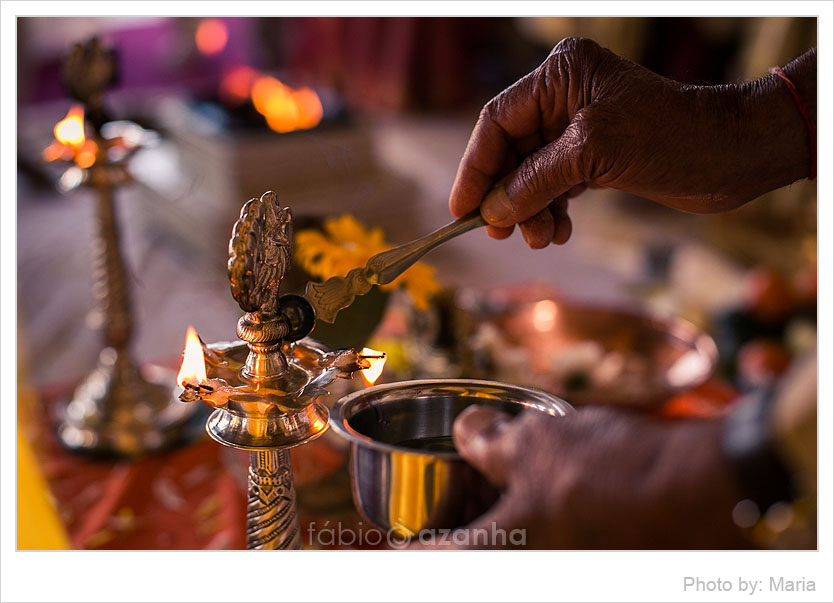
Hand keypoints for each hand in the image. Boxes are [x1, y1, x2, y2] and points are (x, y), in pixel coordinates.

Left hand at [419, 405, 750, 548]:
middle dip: (454, 529)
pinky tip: (541, 488)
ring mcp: (567, 564)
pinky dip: (533, 521)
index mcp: (501, 557)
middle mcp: (530, 569)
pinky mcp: (595, 557)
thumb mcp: (538, 442)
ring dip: (496, 520)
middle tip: (445, 504)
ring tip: (494, 485)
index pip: (430, 559)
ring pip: (511, 547)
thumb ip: (490, 442)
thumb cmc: (615, 472)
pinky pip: (547, 543)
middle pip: (472, 552)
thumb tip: (470, 431)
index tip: (392, 538)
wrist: (704, 492)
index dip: (404, 547)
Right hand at [450, 38, 814, 247]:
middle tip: (500, 232)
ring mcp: (579, 128)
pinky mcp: (594, 156)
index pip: (497, 121)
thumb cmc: (672, 136)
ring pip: (531, 174)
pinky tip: (558, 232)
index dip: (476, 166)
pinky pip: (555, 186)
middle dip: (506, 195)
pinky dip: (551, 211)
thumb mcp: (594, 153)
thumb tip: (492, 209)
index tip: (462, 209)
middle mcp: (565, 97)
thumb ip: (537, 180)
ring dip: (530, 210)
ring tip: (542, 238)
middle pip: (511, 151)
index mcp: (561, 76)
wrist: (732, 155)